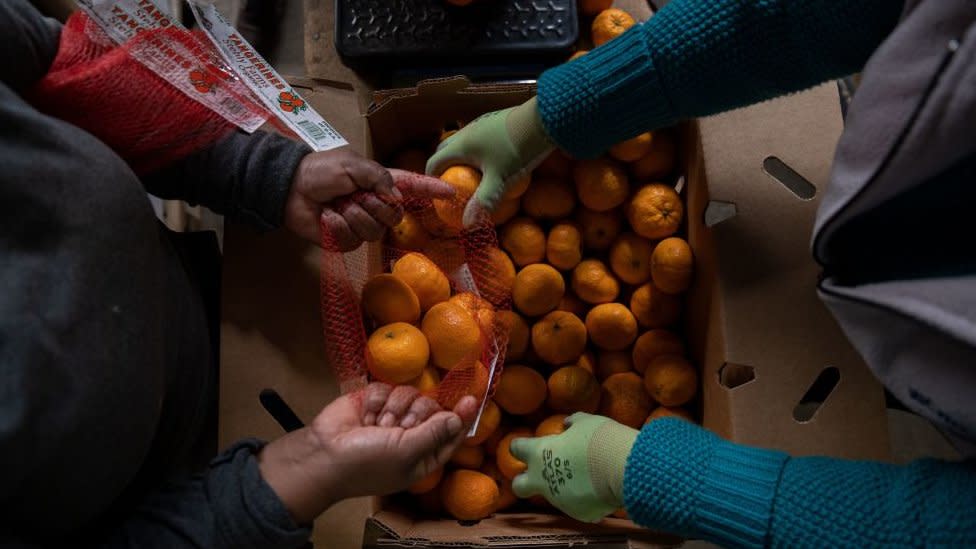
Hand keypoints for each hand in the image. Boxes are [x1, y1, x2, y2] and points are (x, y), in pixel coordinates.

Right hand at [258, 383, 478, 523]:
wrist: (323, 454)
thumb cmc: (367, 462)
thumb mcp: (407, 452)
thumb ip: (434, 432)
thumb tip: (458, 417)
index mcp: (422, 455)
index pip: (450, 433)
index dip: (460, 417)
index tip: (471, 399)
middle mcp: (409, 434)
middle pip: (431, 408)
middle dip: (415, 414)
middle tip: (398, 427)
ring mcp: (391, 414)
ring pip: (410, 393)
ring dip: (392, 409)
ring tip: (376, 425)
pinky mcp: (373, 399)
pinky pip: (386, 387)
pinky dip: (375, 401)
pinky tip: (364, 415)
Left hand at [286, 148, 454, 249]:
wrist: (289, 188)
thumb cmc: (320, 171)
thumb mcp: (352, 165)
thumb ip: (378, 178)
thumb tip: (396, 199)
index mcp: (379, 183)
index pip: (412, 187)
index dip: (432, 189)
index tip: (452, 191)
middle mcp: (375, 205)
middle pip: (394, 216)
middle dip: (372, 205)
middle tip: (351, 195)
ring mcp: (362, 224)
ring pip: (373, 231)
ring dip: (352, 216)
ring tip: (336, 205)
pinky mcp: (346, 241)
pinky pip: (353, 241)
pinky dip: (337, 227)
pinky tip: (327, 217)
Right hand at [426, 97, 553, 226]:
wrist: (542, 120)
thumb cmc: (516, 150)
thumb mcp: (499, 180)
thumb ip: (483, 202)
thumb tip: (467, 226)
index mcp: (460, 145)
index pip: (434, 162)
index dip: (432, 178)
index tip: (438, 193)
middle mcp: (466, 131)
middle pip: (445, 149)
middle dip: (444, 166)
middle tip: (451, 184)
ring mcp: (481, 124)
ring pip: (462, 141)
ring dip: (460, 157)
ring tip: (471, 174)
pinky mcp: (495, 120)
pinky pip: (477, 137)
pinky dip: (476, 150)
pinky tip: (492, 160)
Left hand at [510, 413, 637, 522]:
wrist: (622, 468)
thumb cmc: (600, 438)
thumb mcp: (585, 422)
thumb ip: (572, 423)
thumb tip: (567, 424)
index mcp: (540, 453)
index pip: (516, 448)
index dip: (520, 446)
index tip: (527, 445)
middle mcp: (543, 479)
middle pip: (519, 486)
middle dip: (524, 482)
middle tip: (540, 475)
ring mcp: (559, 500)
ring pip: (553, 496)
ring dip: (564, 488)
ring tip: (588, 477)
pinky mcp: (578, 514)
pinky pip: (579, 507)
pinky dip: (587, 499)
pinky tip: (602, 490)